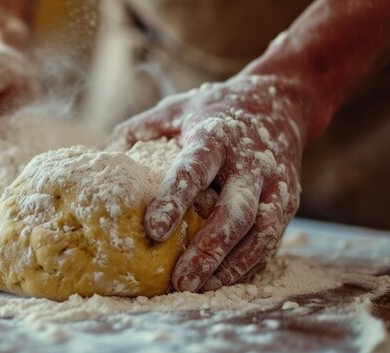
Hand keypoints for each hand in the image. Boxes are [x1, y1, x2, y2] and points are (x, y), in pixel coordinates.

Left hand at [110, 74, 306, 291]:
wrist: (278, 101)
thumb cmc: (214, 109)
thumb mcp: (176, 108)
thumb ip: (139, 129)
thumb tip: (101, 155)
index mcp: (217, 136)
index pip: (195, 170)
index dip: (175, 199)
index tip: (153, 229)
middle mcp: (251, 162)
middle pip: (234, 211)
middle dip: (209, 249)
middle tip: (180, 281)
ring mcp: (274, 184)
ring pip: (260, 232)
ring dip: (232, 264)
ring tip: (201, 288)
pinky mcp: (288, 201)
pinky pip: (271, 239)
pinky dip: (249, 262)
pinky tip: (222, 279)